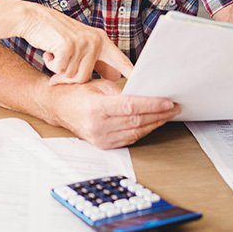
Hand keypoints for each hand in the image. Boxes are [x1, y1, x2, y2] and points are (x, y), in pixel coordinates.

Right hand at [19, 4, 132, 83]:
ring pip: (73, 76)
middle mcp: (95, 40)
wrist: (33, 18)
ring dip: (59, 70)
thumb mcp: (81, 44)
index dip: (132, 75)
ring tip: (56, 53)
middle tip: (60, 64)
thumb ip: (97, 60)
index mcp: (102, 41)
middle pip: (86, 78)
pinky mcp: (68, 45)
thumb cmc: (56, 35)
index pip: (121, 61)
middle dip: (69, 77)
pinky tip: (49, 51)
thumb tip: (114, 77)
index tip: (145, 89)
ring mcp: (82, 42)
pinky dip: (51, 64)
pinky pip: (61, 70)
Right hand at [51, 78, 180, 148]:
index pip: (131, 107)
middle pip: (136, 121)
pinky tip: (152, 124)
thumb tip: (146, 95)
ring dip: (154, 124)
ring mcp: (100, 139)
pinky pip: (129, 139)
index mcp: (96, 108)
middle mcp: (98, 126)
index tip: (168, 102)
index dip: (152, 105)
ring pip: (135, 133)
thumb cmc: (77, 93)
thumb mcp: (99, 86)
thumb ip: (122, 92)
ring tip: (167, 115)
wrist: (58, 108)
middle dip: (158, 114)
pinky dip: (143, 131)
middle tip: (174, 108)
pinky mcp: (103, 145)